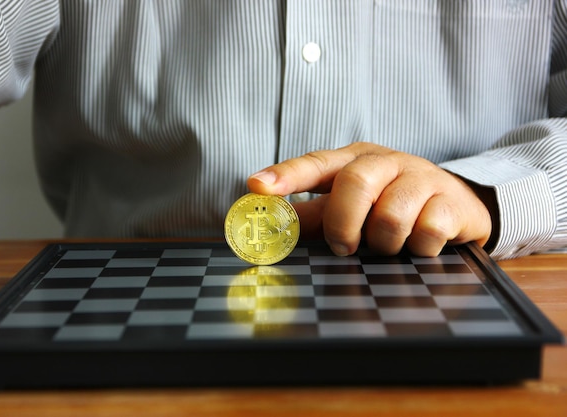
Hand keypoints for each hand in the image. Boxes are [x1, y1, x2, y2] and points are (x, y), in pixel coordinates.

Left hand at [247, 142, 493, 256]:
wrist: (457, 208)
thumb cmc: (392, 205)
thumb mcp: (351, 207)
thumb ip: (313, 217)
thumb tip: (272, 230)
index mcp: (354, 161)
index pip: (316, 163)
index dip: (286, 175)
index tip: (257, 186)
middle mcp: (386, 162)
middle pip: (354, 183)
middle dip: (344, 224)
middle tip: (345, 245)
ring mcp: (421, 177)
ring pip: (391, 215)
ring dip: (384, 243)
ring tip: (390, 243)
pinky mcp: (451, 200)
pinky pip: (427, 231)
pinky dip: (418, 248)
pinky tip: (421, 244)